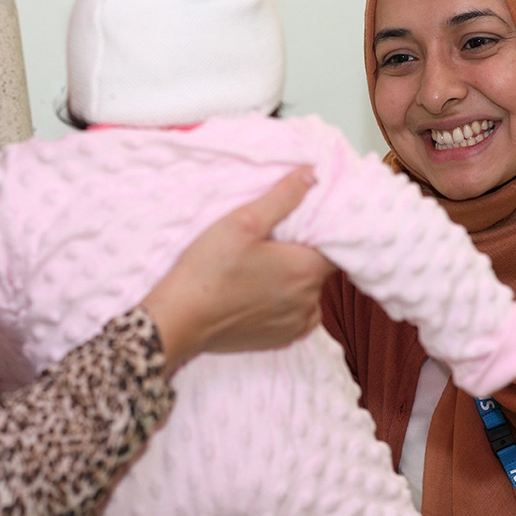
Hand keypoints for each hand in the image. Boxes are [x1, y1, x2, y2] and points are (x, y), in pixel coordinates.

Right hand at [141, 169, 334, 371]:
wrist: (180, 320)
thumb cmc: (209, 269)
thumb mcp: (243, 222)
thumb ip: (283, 198)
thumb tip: (312, 175)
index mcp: (307, 269)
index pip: (336, 245)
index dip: (322, 232)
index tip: (300, 225)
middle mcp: (311, 301)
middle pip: (318, 268)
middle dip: (301, 255)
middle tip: (269, 244)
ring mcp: (297, 324)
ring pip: (307, 292)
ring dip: (292, 280)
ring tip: (258, 270)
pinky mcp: (281, 340)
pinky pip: (296, 315)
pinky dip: (284, 303)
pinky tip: (257, 293)